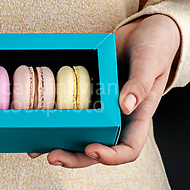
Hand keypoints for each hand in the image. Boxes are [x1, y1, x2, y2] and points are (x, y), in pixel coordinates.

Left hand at [28, 14, 180, 167]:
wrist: (143, 32)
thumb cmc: (155, 47)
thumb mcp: (151, 62)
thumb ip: (141, 83)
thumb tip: (126, 106)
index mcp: (138, 117)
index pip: (128, 149)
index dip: (110, 156)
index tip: (91, 148)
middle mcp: (117, 118)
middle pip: (96, 149)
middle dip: (74, 158)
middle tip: (52, 157)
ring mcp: (100, 109)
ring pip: (79, 137)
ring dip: (59, 146)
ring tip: (35, 150)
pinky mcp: (86, 96)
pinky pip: (70, 114)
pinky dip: (53, 122)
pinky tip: (34, 125)